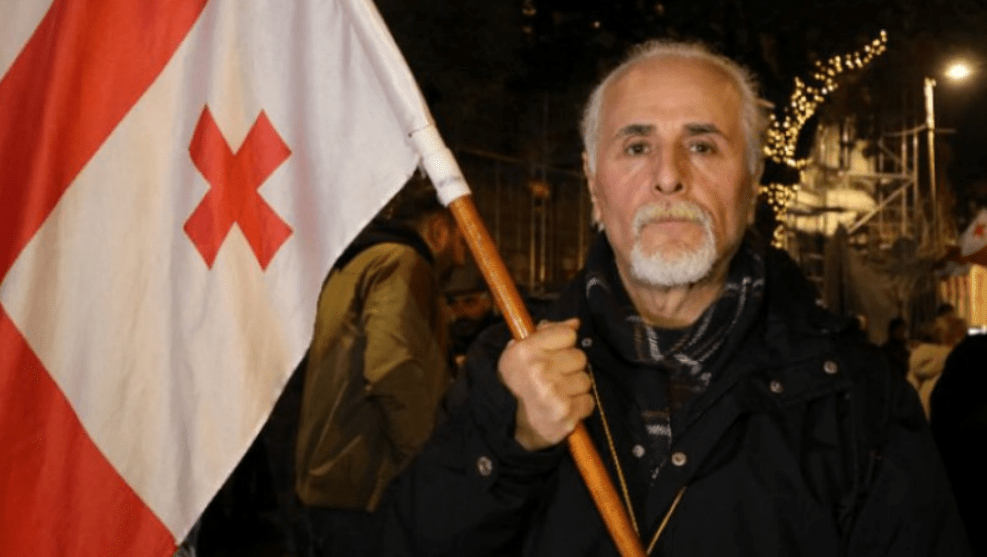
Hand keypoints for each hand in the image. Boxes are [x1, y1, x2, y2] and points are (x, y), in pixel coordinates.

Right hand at [497, 318, 593, 450]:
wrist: (511, 425)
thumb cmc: (519, 383)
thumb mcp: (521, 353)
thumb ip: (547, 333)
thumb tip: (575, 323)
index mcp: (525, 351)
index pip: (568, 334)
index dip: (563, 344)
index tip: (553, 354)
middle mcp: (539, 371)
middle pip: (580, 357)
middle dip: (570, 366)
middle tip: (555, 377)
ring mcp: (553, 394)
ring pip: (585, 380)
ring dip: (575, 387)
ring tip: (558, 393)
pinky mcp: (566, 415)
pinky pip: (588, 401)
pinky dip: (579, 406)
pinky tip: (564, 406)